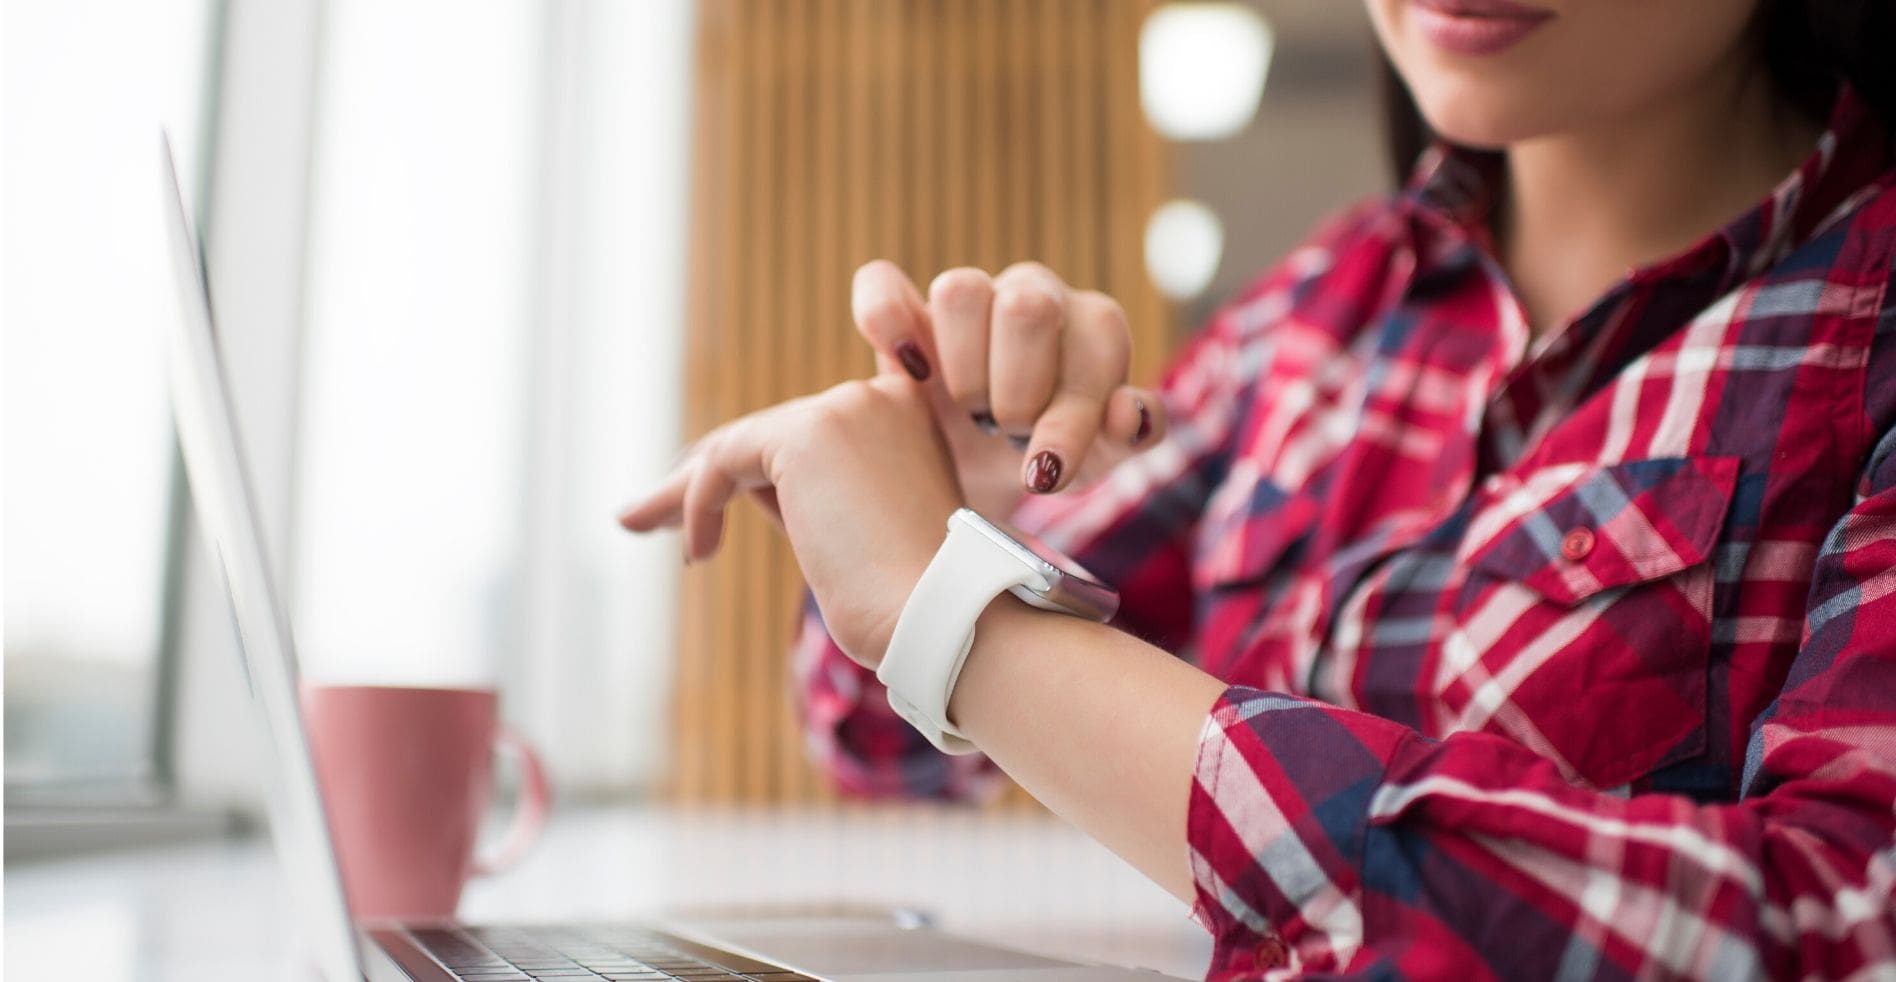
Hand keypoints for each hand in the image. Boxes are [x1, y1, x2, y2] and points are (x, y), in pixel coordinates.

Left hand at [617, 375, 961, 666]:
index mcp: (908, 418)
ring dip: (683, 491)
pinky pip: (725, 462)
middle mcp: (882, 396)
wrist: (944, 617)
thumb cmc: (912, 603)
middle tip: (649, 514)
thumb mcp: (865, 536)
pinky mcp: (809, 434)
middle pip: (768, 437)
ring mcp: (847, 409)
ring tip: (637, 521)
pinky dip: (697, 504)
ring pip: (740, 446)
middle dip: (706, 479)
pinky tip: (697, 551)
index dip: (752, 461)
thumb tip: (735, 491)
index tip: (703, 490)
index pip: (811, 430)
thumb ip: (816, 499)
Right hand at [851, 260, 1169, 515]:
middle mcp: (1036, 294)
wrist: (978, 471)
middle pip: (1028, 306)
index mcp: (1095, 325)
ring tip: (968, 411)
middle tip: (1008, 433)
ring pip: (961, 291)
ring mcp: (970, 296)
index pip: (1097, 342)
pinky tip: (908, 369)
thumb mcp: (1094, 460)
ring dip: (963, 369)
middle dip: (1016, 392)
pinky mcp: (905, 309)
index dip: (1068, 417)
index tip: (1043, 475)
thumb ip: (1125, 438)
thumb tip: (1128, 412)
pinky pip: (882, 285)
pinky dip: (886, 319)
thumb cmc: (1047, 456)